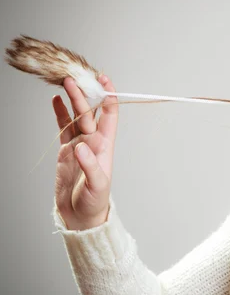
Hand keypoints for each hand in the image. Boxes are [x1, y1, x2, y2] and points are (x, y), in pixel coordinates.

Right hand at [53, 75, 118, 229]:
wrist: (81, 215)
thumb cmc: (95, 201)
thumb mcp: (96, 185)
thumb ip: (90, 165)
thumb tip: (81, 146)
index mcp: (105, 145)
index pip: (110, 115)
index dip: (109, 97)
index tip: (103, 80)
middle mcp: (94, 141)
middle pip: (89, 112)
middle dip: (83, 94)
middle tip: (73, 79)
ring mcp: (79, 144)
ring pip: (76, 116)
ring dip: (71, 100)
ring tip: (64, 82)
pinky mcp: (66, 150)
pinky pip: (63, 127)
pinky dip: (60, 113)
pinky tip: (55, 100)